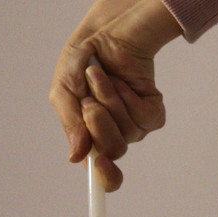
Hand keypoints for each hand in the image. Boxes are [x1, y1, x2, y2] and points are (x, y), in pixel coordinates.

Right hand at [51, 0, 182, 191]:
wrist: (103, 37)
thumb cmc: (81, 64)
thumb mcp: (64, 92)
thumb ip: (70, 124)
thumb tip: (76, 157)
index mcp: (91, 138)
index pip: (105, 173)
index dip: (105, 178)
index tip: (100, 168)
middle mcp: (115, 136)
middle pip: (114, 151)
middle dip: (99, 123)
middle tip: (89, 100)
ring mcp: (135, 126)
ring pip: (128, 131)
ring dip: (109, 100)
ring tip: (100, 77)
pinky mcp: (153, 113)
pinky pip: (144, 116)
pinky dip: (127, 96)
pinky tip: (119, 81)